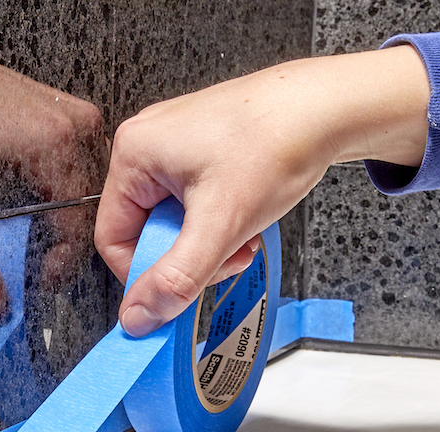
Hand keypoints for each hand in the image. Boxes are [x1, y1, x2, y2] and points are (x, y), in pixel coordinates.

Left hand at [0, 38, 107, 323]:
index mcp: (53, 144)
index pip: (80, 227)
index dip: (62, 265)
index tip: (41, 281)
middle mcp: (74, 124)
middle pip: (91, 208)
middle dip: (65, 243)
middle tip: (34, 262)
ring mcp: (76, 112)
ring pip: (92, 187)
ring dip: (68, 216)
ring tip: (33, 232)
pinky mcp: (69, 108)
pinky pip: (85, 163)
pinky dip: (66, 188)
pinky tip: (36, 198)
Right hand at [98, 46, 429, 335]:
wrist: (327, 107)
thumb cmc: (276, 142)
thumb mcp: (221, 224)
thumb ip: (176, 278)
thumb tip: (139, 316)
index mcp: (134, 154)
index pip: (113, 239)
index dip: (147, 274)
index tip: (181, 287)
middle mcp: (147, 145)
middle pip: (146, 232)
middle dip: (188, 255)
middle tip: (226, 253)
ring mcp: (174, 146)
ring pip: (174, 222)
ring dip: (207, 241)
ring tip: (241, 232)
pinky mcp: (201, 151)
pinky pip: (194, 205)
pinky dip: (219, 221)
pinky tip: (246, 214)